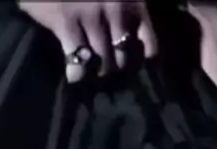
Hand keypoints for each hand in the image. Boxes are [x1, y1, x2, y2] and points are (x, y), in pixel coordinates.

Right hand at [18, 1, 157, 82]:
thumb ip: (129, 9)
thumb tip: (132, 37)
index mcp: (134, 1)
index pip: (149, 47)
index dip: (139, 61)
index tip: (130, 65)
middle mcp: (117, 9)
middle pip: (124, 60)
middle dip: (115, 68)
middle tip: (105, 69)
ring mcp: (92, 17)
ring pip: (103, 64)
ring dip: (96, 72)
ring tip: (90, 71)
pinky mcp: (67, 22)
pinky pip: (77, 63)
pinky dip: (76, 74)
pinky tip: (74, 74)